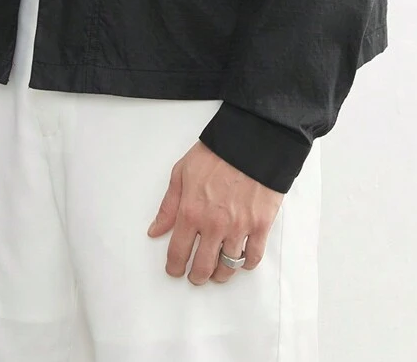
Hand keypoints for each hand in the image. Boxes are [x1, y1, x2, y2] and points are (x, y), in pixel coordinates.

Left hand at [146, 140, 284, 283]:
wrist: (251, 141)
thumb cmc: (216, 153)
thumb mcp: (182, 172)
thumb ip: (168, 205)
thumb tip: (155, 230)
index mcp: (191, 212)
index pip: (178, 252)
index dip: (174, 266)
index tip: (174, 269)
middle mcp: (214, 225)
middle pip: (203, 267)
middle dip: (196, 276)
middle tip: (195, 275)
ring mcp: (239, 227)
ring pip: (228, 267)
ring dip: (220, 274)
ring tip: (217, 271)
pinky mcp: (261, 226)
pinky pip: (253, 257)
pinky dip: (246, 264)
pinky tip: (240, 260)